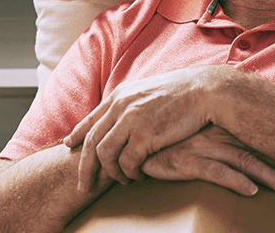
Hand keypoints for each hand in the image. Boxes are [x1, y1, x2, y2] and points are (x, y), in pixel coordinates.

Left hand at [63, 66, 222, 191]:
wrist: (205, 91)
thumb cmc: (182, 92)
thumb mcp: (148, 90)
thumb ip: (131, 102)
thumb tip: (122, 114)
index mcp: (119, 95)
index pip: (91, 119)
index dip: (78, 134)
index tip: (70, 145)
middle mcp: (120, 107)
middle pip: (92, 142)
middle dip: (85, 168)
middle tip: (84, 185)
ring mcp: (131, 121)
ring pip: (105, 155)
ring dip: (111, 173)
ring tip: (121, 181)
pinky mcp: (145, 136)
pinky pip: (127, 162)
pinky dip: (130, 173)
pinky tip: (137, 177)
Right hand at [141, 125, 274, 195]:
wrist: (136, 137)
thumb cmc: (169, 136)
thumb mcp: (198, 131)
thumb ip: (220, 133)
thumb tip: (244, 146)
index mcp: (224, 125)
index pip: (260, 136)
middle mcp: (218, 133)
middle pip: (260, 148)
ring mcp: (204, 147)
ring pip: (244, 160)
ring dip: (269, 175)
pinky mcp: (188, 161)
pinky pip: (216, 172)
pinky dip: (235, 181)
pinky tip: (250, 191)